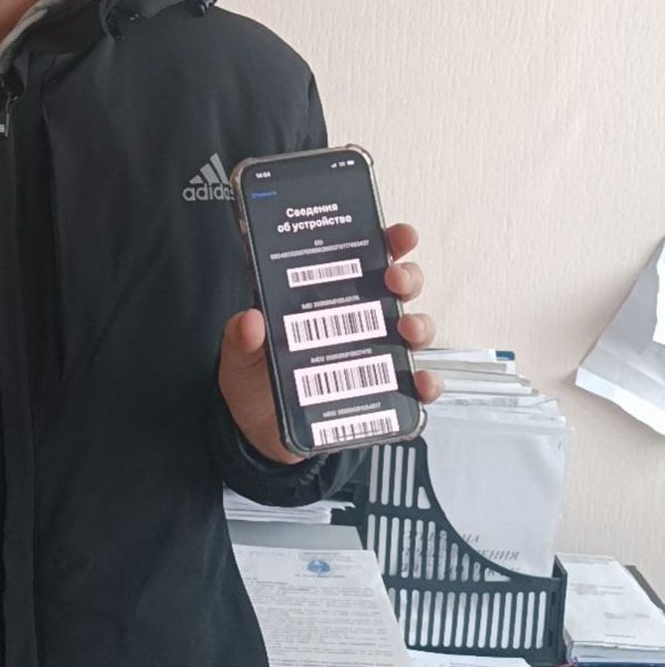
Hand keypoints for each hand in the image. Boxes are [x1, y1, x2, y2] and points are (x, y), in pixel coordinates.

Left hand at [218, 220, 443, 464]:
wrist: (258, 431)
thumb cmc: (255, 379)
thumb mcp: (240, 353)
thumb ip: (242, 336)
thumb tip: (251, 319)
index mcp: (326, 296)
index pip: (364, 259)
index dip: (388, 241)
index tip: (399, 235)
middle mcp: (358, 320)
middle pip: (398, 288)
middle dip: (407, 276)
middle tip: (394, 278)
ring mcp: (374, 355)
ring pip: (413, 331)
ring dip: (419, 325)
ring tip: (406, 329)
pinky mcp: (382, 392)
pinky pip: (414, 385)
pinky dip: (425, 383)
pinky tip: (421, 382)